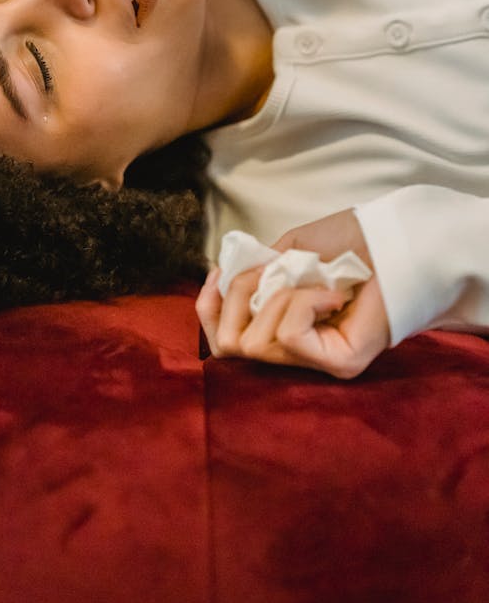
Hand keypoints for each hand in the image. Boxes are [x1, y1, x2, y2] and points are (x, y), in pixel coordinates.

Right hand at [196, 209, 390, 378]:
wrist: (394, 238)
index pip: (222, 342)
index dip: (209, 307)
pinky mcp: (340, 364)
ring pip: (256, 344)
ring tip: (308, 279)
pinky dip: (300, 303)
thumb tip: (227, 284)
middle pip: (228, 348)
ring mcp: (318, 363)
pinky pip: (290, 337)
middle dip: (236, 298)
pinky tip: (331, 292)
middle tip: (266, 271)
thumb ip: (258, 272)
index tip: (218, 272)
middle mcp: (296, 354)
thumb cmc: (348, 242)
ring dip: (274, 296)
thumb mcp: (288, 251)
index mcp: (279, 328)